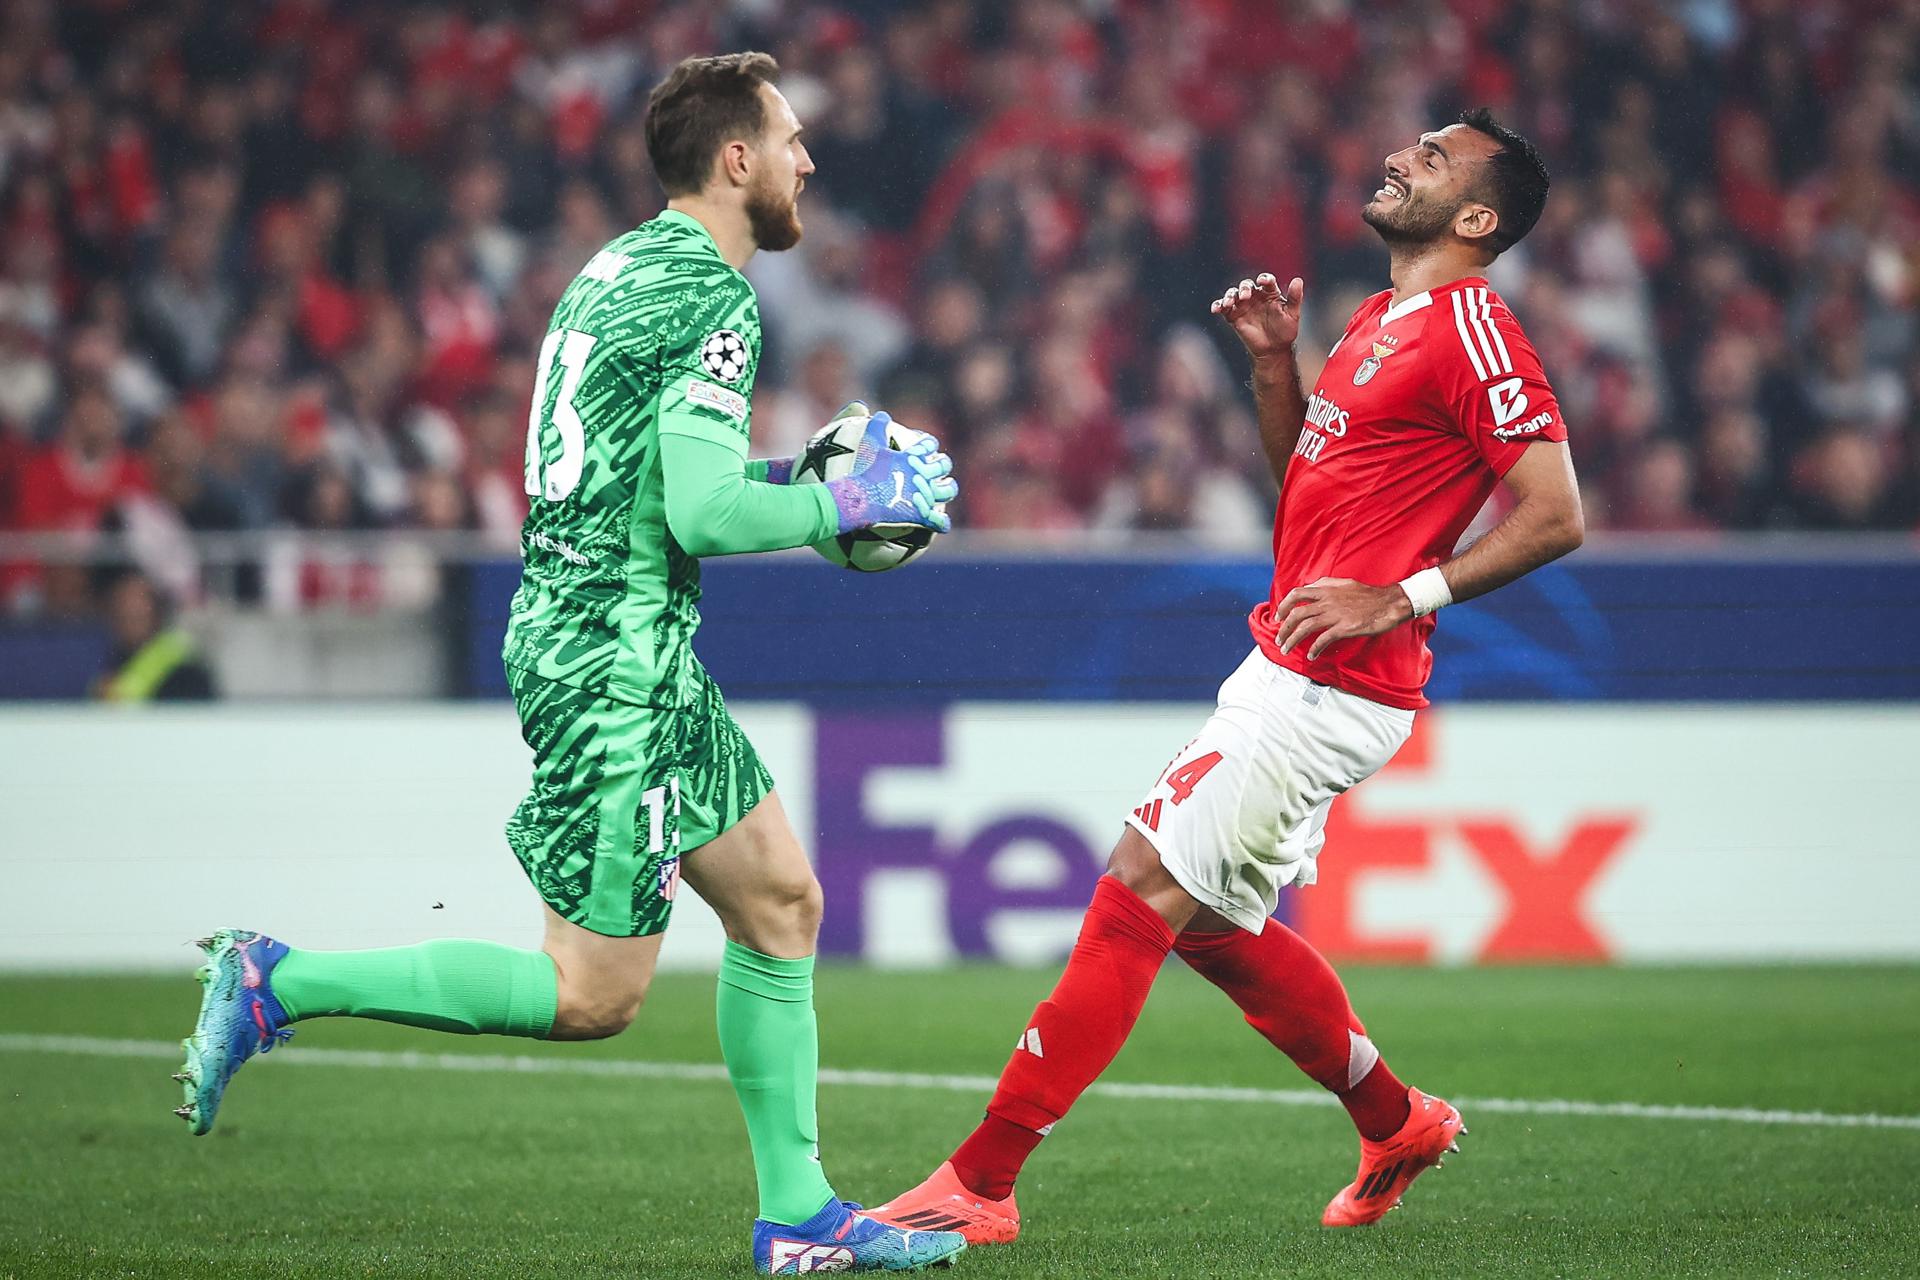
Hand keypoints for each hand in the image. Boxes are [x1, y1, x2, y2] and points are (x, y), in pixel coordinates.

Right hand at [826, 412, 957, 533]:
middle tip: (940, 468)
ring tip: (947, 489)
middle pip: (943, 465)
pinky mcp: (922, 514)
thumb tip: (875, 411)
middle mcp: (923, 474)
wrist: (860, 499)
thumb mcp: (868, 444)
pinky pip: (938, 521)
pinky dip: (941, 523)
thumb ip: (874, 427)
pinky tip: (942, 524)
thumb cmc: (863, 472)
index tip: (929, 446)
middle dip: (943, 465)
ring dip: (948, 489)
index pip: (928, 445)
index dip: (930, 445)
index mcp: (912, 457)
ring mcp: (924, 494)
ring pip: (947, 491)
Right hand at [1211, 272, 1302, 361]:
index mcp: (1270, 293)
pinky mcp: (1234, 316)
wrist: (1273, 349)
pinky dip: (1218, 306)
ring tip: (1229, 303)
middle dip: (1244, 288)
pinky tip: (1216, 309)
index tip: (1263, 281)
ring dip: (1229, 295)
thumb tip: (1298, 280)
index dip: (1264, 279)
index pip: (1266, 281)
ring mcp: (1243, 306)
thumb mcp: (1292, 314)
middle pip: (1247, 285)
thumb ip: (1295, 297)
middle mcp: (1255, 296)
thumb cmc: (1285, 331)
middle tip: (1245, 296)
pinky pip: (1223, 308)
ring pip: (1233, 294)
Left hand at [1273, 577, 1412, 660]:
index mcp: (1326, 589)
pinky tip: (1311, 656)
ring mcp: (1336, 614)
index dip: (1284, 606)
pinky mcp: (1345, 628)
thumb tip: (1311, 588)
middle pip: (1296, 613)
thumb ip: (1326, 586)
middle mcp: (1327, 601)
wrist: (1390, 602)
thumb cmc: (1368, 595)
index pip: (1296, 594)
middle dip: (1284, 628)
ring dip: (1292, 640)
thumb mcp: (1344, 584)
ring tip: (1286, 649)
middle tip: (1279, 638)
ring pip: (1305, 627)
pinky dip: (1314, 649)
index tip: (1279, 617)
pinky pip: (1323, 639)